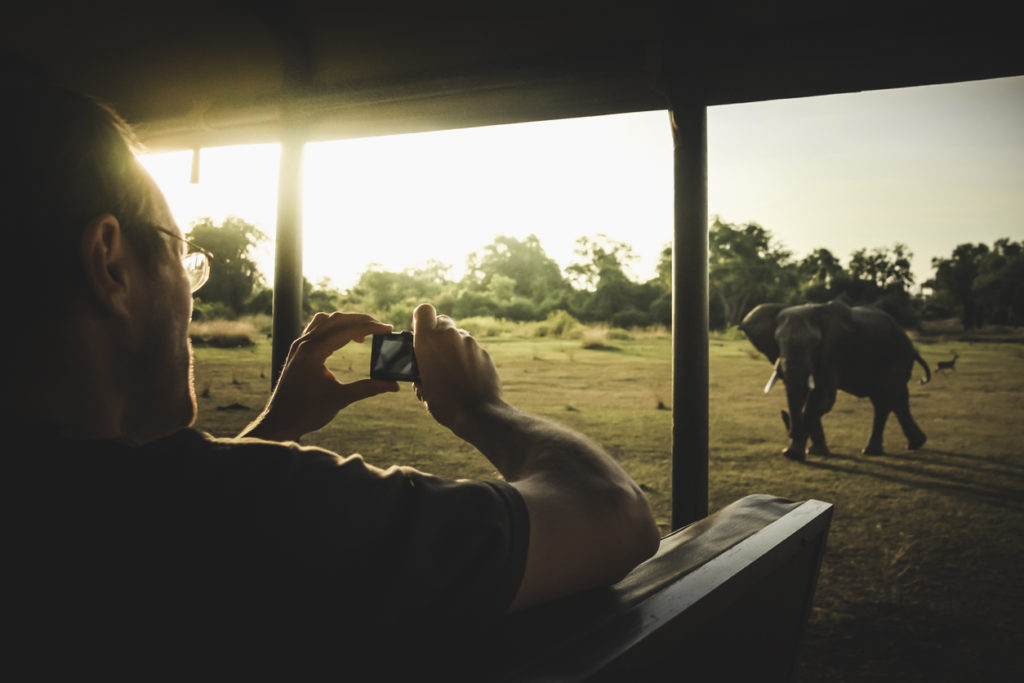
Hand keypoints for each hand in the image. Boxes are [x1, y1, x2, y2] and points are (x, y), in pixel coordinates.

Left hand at [240, 312, 398, 440]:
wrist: (278, 422)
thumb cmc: (306, 413)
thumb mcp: (340, 399)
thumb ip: (368, 388)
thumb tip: (393, 385)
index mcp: (313, 352)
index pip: (346, 330)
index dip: (370, 328)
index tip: (388, 329)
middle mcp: (304, 344)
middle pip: (337, 319)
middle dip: (362, 320)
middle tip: (382, 328)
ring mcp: (299, 346)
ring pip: (325, 320)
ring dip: (346, 322)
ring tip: (364, 333)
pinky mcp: (298, 351)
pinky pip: (316, 329)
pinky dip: (334, 328)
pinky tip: (344, 338)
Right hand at [412, 303, 503, 436]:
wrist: (477, 413)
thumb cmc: (444, 403)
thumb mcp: (422, 388)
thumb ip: (421, 370)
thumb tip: (423, 369)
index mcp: (428, 341)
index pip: (424, 310)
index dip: (422, 320)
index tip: (421, 333)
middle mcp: (450, 335)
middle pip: (443, 321)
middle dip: (438, 333)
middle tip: (436, 353)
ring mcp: (470, 342)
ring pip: (458, 336)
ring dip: (454, 347)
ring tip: (453, 371)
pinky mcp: (484, 352)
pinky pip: (471, 348)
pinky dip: (467, 357)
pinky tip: (467, 377)